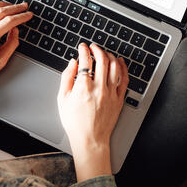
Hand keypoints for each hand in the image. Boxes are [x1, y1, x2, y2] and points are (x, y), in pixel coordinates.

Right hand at [57, 43, 128, 181]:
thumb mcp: (62, 99)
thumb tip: (72, 63)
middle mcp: (99, 88)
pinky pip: (124, 79)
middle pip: (102, 60)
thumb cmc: (75, 122)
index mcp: (83, 88)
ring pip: (115, 66)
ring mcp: (111, 93)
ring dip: (110, 56)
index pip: (85, 60)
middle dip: (97, 49)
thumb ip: (66, 78)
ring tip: (105, 53)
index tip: (82, 47)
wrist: (90, 139)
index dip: (84, 50)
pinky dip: (123, 67)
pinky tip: (120, 62)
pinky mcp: (119, 99)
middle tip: (93, 47)